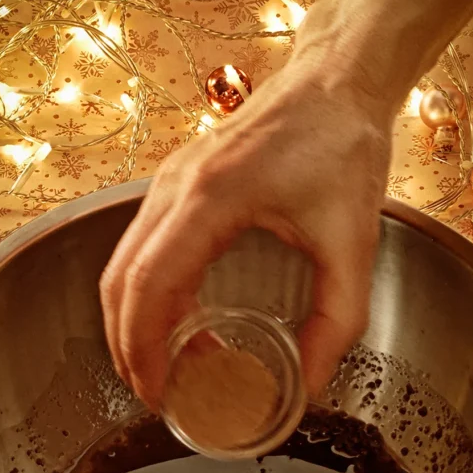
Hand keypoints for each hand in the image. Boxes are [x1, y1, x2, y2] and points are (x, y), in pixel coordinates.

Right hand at [100, 30, 391, 410]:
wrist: (337, 79)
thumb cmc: (343, 144)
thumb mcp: (352, 242)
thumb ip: (337, 320)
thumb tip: (310, 385)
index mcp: (209, 197)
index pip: (148, 286)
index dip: (144, 349)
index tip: (159, 392)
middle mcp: (175, 186)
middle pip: (120, 280)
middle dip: (128, 346)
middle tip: (156, 393)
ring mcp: (171, 180)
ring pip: (124, 263)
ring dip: (135, 320)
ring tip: (169, 367)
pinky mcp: (180, 181)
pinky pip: (144, 245)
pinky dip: (147, 292)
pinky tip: (181, 320)